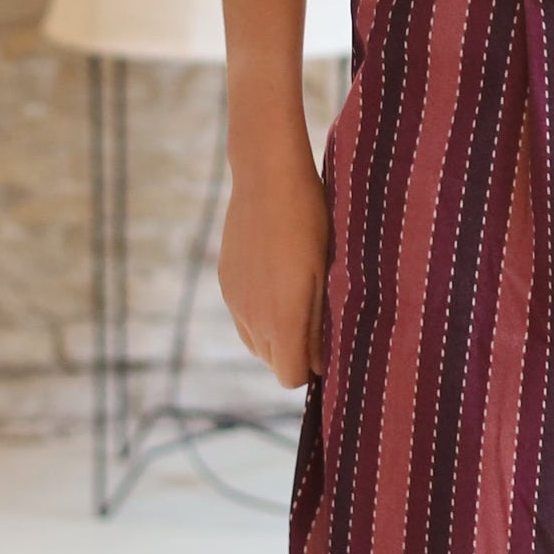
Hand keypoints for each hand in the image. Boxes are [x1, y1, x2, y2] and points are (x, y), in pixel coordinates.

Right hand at [217, 150, 331, 388]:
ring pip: (255, 341)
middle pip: (272, 361)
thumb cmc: (309, 220)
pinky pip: (241, 315)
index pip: (291, 377)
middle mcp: (252, 318)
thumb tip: (319, 363)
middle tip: (318, 317)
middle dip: (294, 351)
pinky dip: (259, 311)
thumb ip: (319, 323)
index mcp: (282, 321)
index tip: (328, 344)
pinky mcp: (225, 281)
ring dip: (275, 333)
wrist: (267, 176)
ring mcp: (234, 300)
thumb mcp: (324, 272)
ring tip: (299, 297)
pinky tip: (277, 278)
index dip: (311, 367)